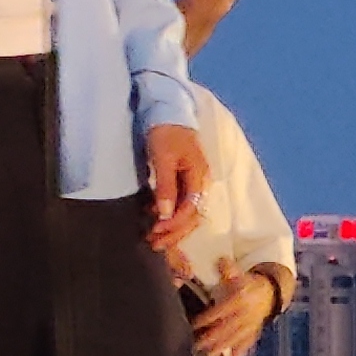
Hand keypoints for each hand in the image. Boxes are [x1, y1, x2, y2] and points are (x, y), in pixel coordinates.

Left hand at [144, 119, 209, 251]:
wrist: (168, 110)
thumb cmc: (165, 132)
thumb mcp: (163, 158)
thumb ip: (165, 186)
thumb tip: (166, 214)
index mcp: (200, 178)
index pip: (191, 211)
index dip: (174, 225)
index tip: (155, 233)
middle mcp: (202, 183)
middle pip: (193, 217)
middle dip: (175, 233)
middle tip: (154, 244)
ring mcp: (195, 182)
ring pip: (189, 213)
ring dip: (173, 228)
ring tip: (155, 239)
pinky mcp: (186, 179)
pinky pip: (183, 204)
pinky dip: (171, 216)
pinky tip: (156, 220)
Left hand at [186, 265, 278, 355]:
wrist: (270, 292)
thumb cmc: (247, 282)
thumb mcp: (238, 273)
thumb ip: (227, 269)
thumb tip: (221, 260)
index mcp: (240, 300)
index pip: (221, 311)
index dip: (208, 318)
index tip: (194, 325)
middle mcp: (245, 315)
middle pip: (226, 328)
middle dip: (211, 338)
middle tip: (195, 346)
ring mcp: (250, 325)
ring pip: (234, 339)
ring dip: (220, 348)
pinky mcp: (253, 332)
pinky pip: (245, 345)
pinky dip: (237, 354)